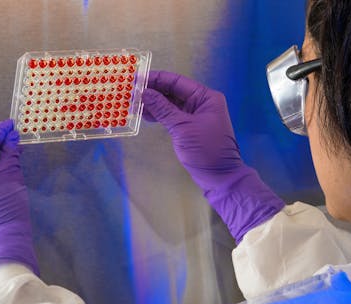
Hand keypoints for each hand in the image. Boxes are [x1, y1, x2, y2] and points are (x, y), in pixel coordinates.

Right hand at [142, 71, 284, 242]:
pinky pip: (172, 115)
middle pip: (173, 91)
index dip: (156, 79)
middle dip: (153, 91)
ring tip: (133, 102)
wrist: (219, 177)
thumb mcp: (182, 128)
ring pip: (171, 103)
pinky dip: (159, 114)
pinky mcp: (189, 127)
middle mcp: (201, 102)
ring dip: (154, 103)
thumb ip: (163, 109)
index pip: (177, 81)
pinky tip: (144, 114)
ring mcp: (195, 115)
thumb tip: (144, 92)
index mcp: (205, 97)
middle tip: (131, 91)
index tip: (136, 78)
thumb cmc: (205, 150)